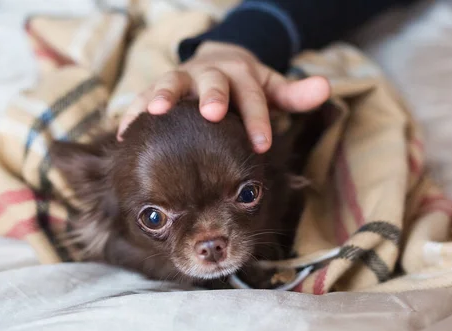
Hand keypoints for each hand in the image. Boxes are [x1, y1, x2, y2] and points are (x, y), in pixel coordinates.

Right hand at [117, 42, 330, 152]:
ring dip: (163, 95)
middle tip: (213, 113)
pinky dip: (134, 112)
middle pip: (213, 82)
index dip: (258, 118)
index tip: (262, 144)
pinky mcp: (160, 88)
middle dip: (213, 97)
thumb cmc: (246, 86)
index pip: (253, 95)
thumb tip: (326, 88)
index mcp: (241, 74)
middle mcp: (210, 74)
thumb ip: (294, 94)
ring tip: (155, 111)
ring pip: (172, 82)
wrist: (216, 63)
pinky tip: (125, 131)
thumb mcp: (272, 87)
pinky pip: (144, 97)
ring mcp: (183, 79)